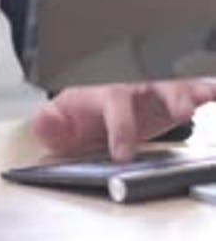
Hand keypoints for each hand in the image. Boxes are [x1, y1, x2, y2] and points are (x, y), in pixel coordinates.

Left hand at [32, 79, 215, 161]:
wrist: (87, 110)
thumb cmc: (77, 116)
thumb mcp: (60, 122)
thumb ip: (51, 125)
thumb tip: (41, 122)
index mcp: (102, 94)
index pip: (113, 103)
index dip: (120, 127)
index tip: (123, 154)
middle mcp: (130, 89)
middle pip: (151, 86)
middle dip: (168, 95)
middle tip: (184, 110)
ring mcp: (150, 94)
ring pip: (172, 87)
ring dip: (190, 92)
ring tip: (207, 96)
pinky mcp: (167, 102)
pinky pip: (188, 92)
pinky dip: (203, 90)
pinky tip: (213, 93)